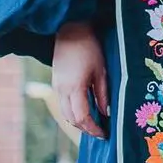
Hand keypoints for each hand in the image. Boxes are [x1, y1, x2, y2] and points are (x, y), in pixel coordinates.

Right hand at [52, 22, 109, 140]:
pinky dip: (72, 111)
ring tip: (93, 122)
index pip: (82, 118)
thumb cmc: (90, 47)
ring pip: (65, 113)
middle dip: (85, 128)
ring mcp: (56, 86)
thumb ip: (102, 94)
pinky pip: (62, 103)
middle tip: (100, 131)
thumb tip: (106, 113)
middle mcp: (62, 90)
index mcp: (74, 88)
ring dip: (78, 121)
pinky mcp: (56, 81)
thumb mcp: (101, 71)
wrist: (71, 29)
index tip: (104, 134)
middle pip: (71, 119)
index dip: (93, 129)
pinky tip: (83, 108)